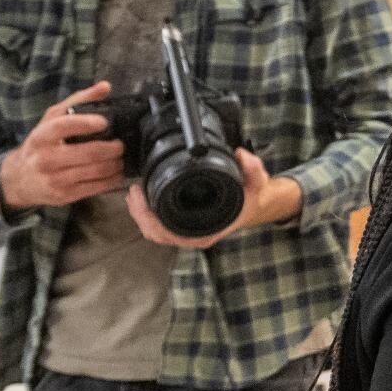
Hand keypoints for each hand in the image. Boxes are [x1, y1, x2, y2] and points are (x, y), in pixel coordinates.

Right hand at [0, 82, 124, 211]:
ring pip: (97, 171)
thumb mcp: (51, 120)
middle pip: (89, 153)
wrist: (19, 179)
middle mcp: (46, 158)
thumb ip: (78, 101)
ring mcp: (56, 179)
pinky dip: (113, 179)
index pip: (63, 126)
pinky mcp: (65, 195)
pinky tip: (117, 172)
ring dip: (116, 164)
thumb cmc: (41, 144)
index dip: (86, 123)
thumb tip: (105, 86)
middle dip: (113, 148)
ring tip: (120, 157)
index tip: (104, 122)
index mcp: (42, 136)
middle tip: (120, 144)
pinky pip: (98, 187)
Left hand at [124, 148, 301, 249]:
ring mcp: (185, 232)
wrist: (252, 205)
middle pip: (154, 233)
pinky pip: (156, 226)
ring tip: (134, 192)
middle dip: (138, 214)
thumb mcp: (257, 183)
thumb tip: (241, 155)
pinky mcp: (180, 225)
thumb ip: (253, 169)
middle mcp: (193, 235)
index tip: (143, 196)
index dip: (150, 219)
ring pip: (152, 231)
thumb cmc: (250, 198)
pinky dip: (145, 214)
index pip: (169, 234)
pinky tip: (141, 197)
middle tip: (134, 190)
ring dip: (139, 214)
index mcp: (206, 232)